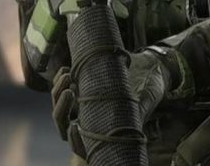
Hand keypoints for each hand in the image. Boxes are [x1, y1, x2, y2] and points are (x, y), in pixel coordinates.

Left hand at [50, 50, 178, 157]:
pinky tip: (66, 69)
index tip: (75, 127)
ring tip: (67, 74)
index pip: (82, 146)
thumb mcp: (148, 96)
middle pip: (65, 125)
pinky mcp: (81, 86)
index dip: (75, 141)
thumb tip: (133, 124)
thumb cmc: (151, 84)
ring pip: (60, 106)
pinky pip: (61, 88)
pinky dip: (59, 80)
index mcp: (106, 129)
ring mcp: (84, 103)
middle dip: (61, 109)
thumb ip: (140, 110)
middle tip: (69, 90)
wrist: (148, 63)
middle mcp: (91, 119)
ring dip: (58, 92)